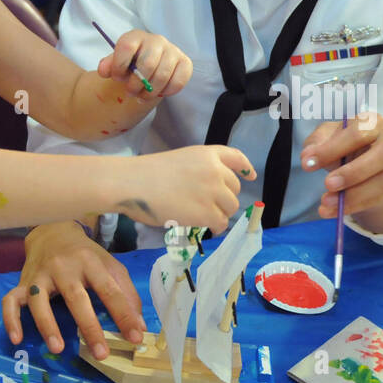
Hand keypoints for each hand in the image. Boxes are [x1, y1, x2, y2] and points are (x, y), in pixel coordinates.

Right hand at [2, 221, 142, 360]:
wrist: (53, 232)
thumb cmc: (86, 256)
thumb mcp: (110, 267)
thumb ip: (126, 294)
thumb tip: (139, 327)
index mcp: (91, 263)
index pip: (110, 290)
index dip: (124, 315)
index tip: (135, 338)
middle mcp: (64, 267)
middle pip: (76, 298)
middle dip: (90, 327)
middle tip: (101, 353)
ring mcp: (40, 275)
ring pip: (40, 301)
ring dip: (47, 325)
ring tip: (58, 349)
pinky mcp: (22, 283)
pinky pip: (10, 301)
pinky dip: (11, 320)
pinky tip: (16, 339)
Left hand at [97, 30, 192, 97]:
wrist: (149, 66)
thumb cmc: (131, 64)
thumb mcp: (117, 63)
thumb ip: (108, 65)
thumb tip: (104, 70)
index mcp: (136, 36)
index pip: (127, 46)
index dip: (119, 65)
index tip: (116, 77)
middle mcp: (156, 40)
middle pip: (147, 63)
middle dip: (136, 84)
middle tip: (130, 92)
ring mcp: (173, 50)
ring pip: (162, 75)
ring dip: (150, 92)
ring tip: (142, 96)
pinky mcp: (185, 62)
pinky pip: (178, 81)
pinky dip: (166, 92)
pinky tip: (158, 93)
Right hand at [120, 145, 254, 232]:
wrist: (132, 183)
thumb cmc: (148, 174)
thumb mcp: (181, 160)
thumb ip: (200, 170)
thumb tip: (213, 192)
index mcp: (207, 154)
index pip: (236, 158)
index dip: (245, 168)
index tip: (250, 176)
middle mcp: (214, 170)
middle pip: (235, 188)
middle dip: (225, 198)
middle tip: (209, 206)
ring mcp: (212, 191)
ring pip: (231, 207)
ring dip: (220, 214)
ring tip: (204, 218)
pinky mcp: (207, 212)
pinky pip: (221, 223)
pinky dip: (216, 227)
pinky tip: (206, 227)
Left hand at [300, 111, 382, 220]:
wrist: (364, 163)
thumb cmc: (345, 144)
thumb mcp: (328, 137)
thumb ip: (316, 143)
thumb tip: (307, 157)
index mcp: (372, 122)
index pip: (357, 133)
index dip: (332, 149)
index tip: (307, 162)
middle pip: (382, 154)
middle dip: (353, 171)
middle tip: (327, 183)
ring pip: (382, 181)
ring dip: (353, 195)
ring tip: (326, 202)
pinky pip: (375, 199)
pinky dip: (352, 207)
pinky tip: (332, 211)